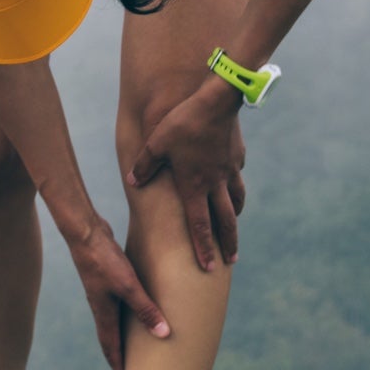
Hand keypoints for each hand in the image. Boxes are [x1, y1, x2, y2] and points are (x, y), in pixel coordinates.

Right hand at [62, 218, 170, 369]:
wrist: (84, 233)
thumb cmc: (104, 260)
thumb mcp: (128, 286)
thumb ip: (146, 309)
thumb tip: (164, 335)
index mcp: (103, 314)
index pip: (110, 348)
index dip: (120, 365)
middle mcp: (101, 307)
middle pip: (111, 338)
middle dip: (123, 355)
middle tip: (136, 368)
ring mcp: (103, 293)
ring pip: (116, 321)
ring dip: (126, 334)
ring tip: (142, 342)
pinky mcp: (108, 279)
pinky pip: (120, 303)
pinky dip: (130, 312)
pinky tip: (141, 306)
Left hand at [124, 78, 247, 271]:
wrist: (217, 101)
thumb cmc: (182, 122)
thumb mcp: (156, 143)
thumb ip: (144, 165)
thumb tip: (131, 181)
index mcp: (193, 185)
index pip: (198, 225)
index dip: (203, 248)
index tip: (209, 268)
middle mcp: (215, 183)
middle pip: (224, 222)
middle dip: (227, 244)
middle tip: (231, 261)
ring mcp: (229, 170)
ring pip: (235, 201)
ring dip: (234, 218)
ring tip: (233, 228)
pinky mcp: (237, 156)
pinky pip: (237, 177)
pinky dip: (236, 188)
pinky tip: (233, 186)